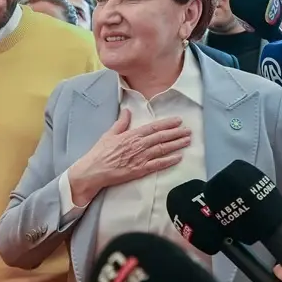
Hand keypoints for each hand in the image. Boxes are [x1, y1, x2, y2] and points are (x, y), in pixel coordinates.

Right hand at [66, 110, 190, 204]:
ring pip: (162, 150)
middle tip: (188, 130)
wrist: (93, 171)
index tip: (178, 121)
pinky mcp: (140, 170)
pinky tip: (178, 157)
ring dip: (176, 145)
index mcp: (131, 135)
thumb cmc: (99, 153)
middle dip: (176, 133)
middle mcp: (138, 145)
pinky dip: (169, 161)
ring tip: (187, 141)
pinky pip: (158, 165)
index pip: (153, 127)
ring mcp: (140, 158)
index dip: (167, 124)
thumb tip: (127, 110)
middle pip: (161, 137)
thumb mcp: (108, 134)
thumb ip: (121, 123)